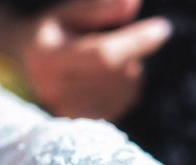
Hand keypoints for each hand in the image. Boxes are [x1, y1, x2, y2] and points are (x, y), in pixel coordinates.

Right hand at [0, 0, 168, 119]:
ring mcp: (71, 111)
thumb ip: (99, 8)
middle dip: (130, 49)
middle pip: (118, 69)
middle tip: (116, 38)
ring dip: (129, 67)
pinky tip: (106, 77)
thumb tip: (132, 2)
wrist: (33, 68)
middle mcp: (55, 90)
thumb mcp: (70, 13)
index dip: (136, 41)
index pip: (103, 54)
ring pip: (127, 85)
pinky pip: (127, 99)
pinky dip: (126, 84)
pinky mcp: (89, 122)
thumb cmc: (56, 32)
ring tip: (103, 58)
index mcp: (46, 57)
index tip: (163, 28)